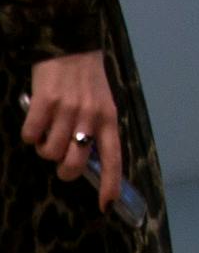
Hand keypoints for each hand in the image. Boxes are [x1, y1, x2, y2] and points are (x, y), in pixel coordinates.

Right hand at [22, 51, 122, 211]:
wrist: (72, 47)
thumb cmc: (88, 80)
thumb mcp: (103, 104)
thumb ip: (98, 131)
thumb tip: (88, 163)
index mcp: (109, 119)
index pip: (113, 157)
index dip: (110, 183)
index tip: (106, 205)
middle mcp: (91, 117)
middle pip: (73, 165)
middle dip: (63, 168)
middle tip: (60, 154)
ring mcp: (68, 110)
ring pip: (48, 153)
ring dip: (44, 146)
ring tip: (50, 127)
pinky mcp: (45, 103)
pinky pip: (30, 136)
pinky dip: (30, 133)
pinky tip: (37, 119)